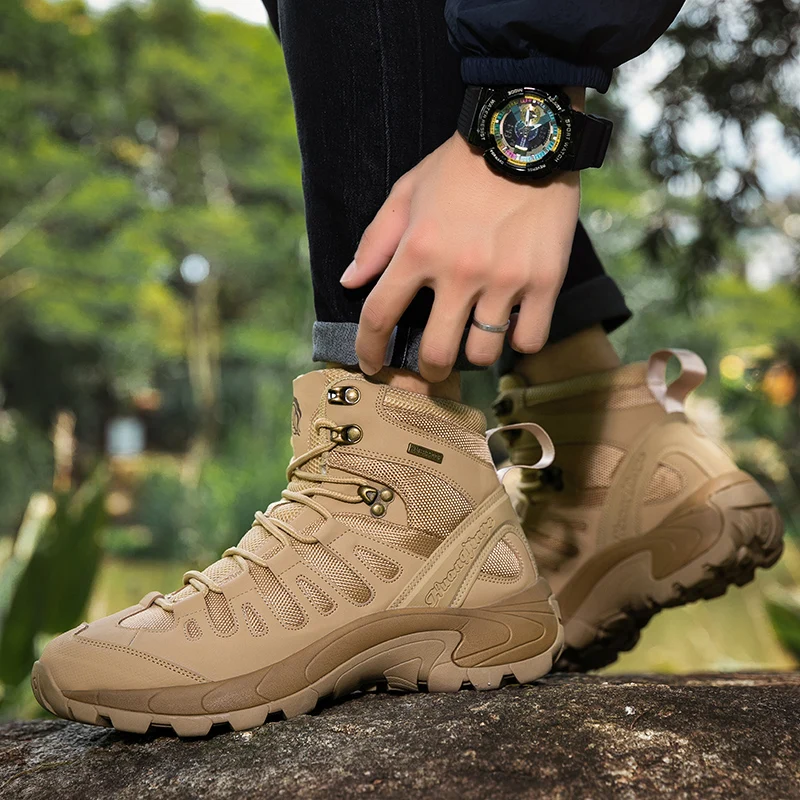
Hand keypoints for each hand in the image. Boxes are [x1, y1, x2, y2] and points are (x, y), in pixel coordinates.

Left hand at [341, 132, 579, 381]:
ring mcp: (504, 279)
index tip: (372, 364)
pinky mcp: (546, 280)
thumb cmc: (460, 166)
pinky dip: (519, 340)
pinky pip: (529, 339)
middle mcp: (459, 271)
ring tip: (476, 336)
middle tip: (432, 365)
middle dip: (427, 369)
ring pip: (483, 353)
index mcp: (418, 249)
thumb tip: (350, 283)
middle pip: (436, 353)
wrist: (526, 133)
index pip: (379, 316)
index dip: (369, 349)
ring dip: (474, 353)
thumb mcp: (407, 192)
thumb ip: (376, 241)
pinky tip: (513, 324)